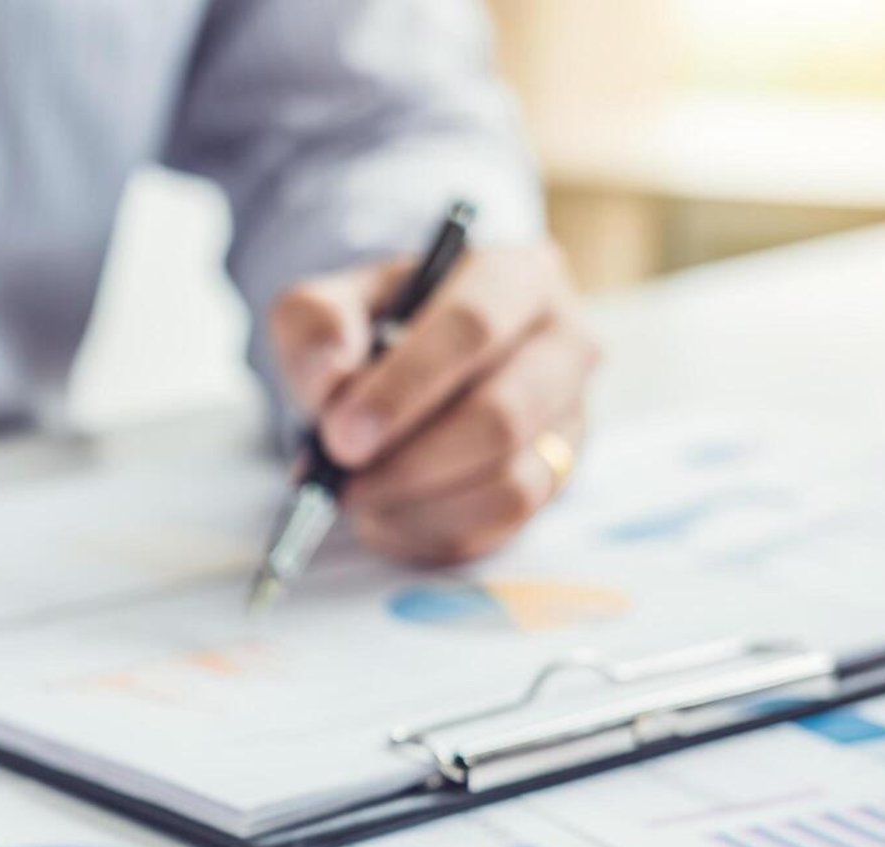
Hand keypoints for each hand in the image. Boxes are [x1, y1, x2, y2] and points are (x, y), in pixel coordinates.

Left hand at [270, 243, 597, 563]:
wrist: (405, 369)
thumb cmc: (375, 330)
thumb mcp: (329, 305)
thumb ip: (316, 326)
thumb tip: (329, 381)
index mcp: (516, 277)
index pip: (474, 326)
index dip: (405, 386)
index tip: (342, 434)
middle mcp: (564, 344)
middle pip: (501, 417)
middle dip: (410, 461)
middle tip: (341, 481)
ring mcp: (568, 418)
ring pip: (507, 482)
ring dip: (418, 504)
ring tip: (356, 497)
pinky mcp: (555, 478)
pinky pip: (500, 524)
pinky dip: (432, 531)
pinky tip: (386, 516)